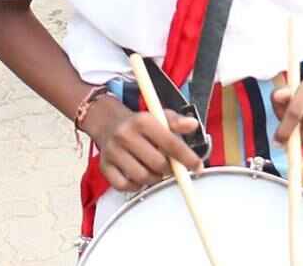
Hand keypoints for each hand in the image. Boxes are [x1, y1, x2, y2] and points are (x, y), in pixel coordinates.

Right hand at [86, 96, 202, 191]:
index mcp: (142, 121)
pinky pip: (123, 186)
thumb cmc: (139, 123)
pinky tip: (140, 176)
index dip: (187, 157)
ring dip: (154, 178)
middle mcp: (125, 136)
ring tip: (156, 170)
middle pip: (157, 163)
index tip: (197, 166)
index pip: (170, 143)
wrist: (108, 123)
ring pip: (142, 177)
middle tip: (171, 166)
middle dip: (169, 169)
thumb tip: (193, 125)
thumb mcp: (159, 115)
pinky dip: (135, 186)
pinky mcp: (104, 167)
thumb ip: (177, 122)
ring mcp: (113, 152)